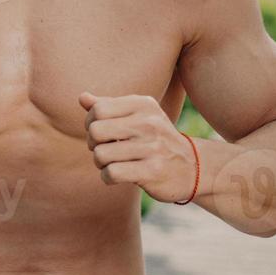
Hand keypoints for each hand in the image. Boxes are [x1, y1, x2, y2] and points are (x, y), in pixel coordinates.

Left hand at [78, 91, 196, 203]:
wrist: (193, 167)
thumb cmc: (156, 139)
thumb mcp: (138, 117)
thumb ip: (108, 106)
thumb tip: (82, 97)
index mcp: (143, 105)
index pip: (98, 109)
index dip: (91, 123)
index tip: (102, 133)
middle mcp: (149, 123)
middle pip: (96, 131)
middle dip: (93, 144)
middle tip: (104, 149)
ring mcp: (153, 147)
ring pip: (100, 154)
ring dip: (100, 163)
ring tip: (113, 163)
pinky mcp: (153, 171)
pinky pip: (112, 173)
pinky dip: (107, 177)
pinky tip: (117, 175)